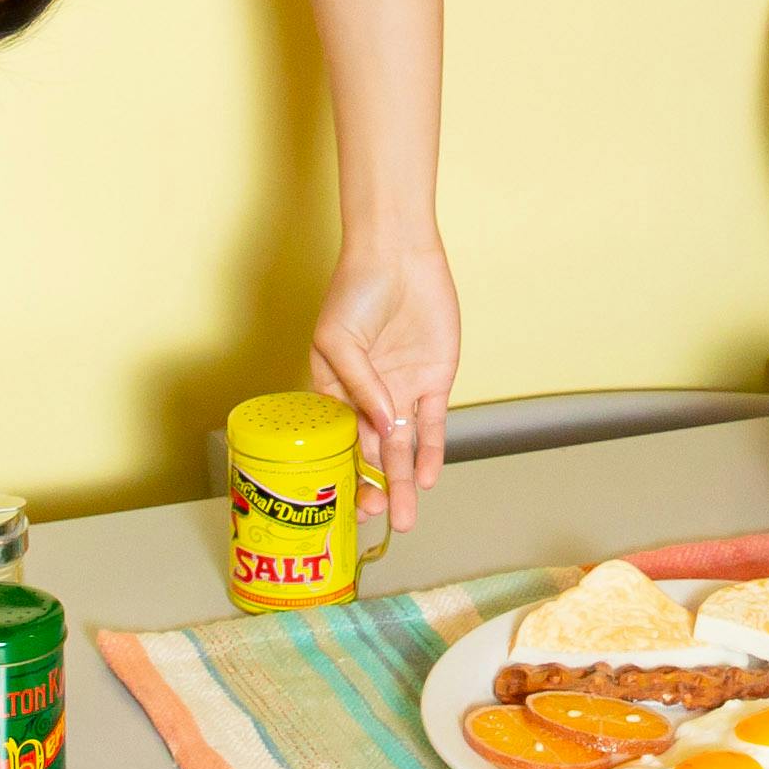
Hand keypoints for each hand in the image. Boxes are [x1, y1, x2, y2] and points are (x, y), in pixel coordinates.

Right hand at [313, 230, 460, 524]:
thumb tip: (382, 427)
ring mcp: (402, 390)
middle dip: (373, 487)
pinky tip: (425, 478)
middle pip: (369, 451)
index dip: (340, 472)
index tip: (343, 502)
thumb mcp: (338, 338)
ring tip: (405, 516)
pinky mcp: (434, 381)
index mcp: (333, 387)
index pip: (337, 440)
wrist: (397, 253)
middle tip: (381, 516)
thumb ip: (359, 386)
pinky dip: (430, 451)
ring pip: (401, 446)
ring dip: (401, 481)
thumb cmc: (355, 288)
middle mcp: (368, 396)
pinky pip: (432, 425)